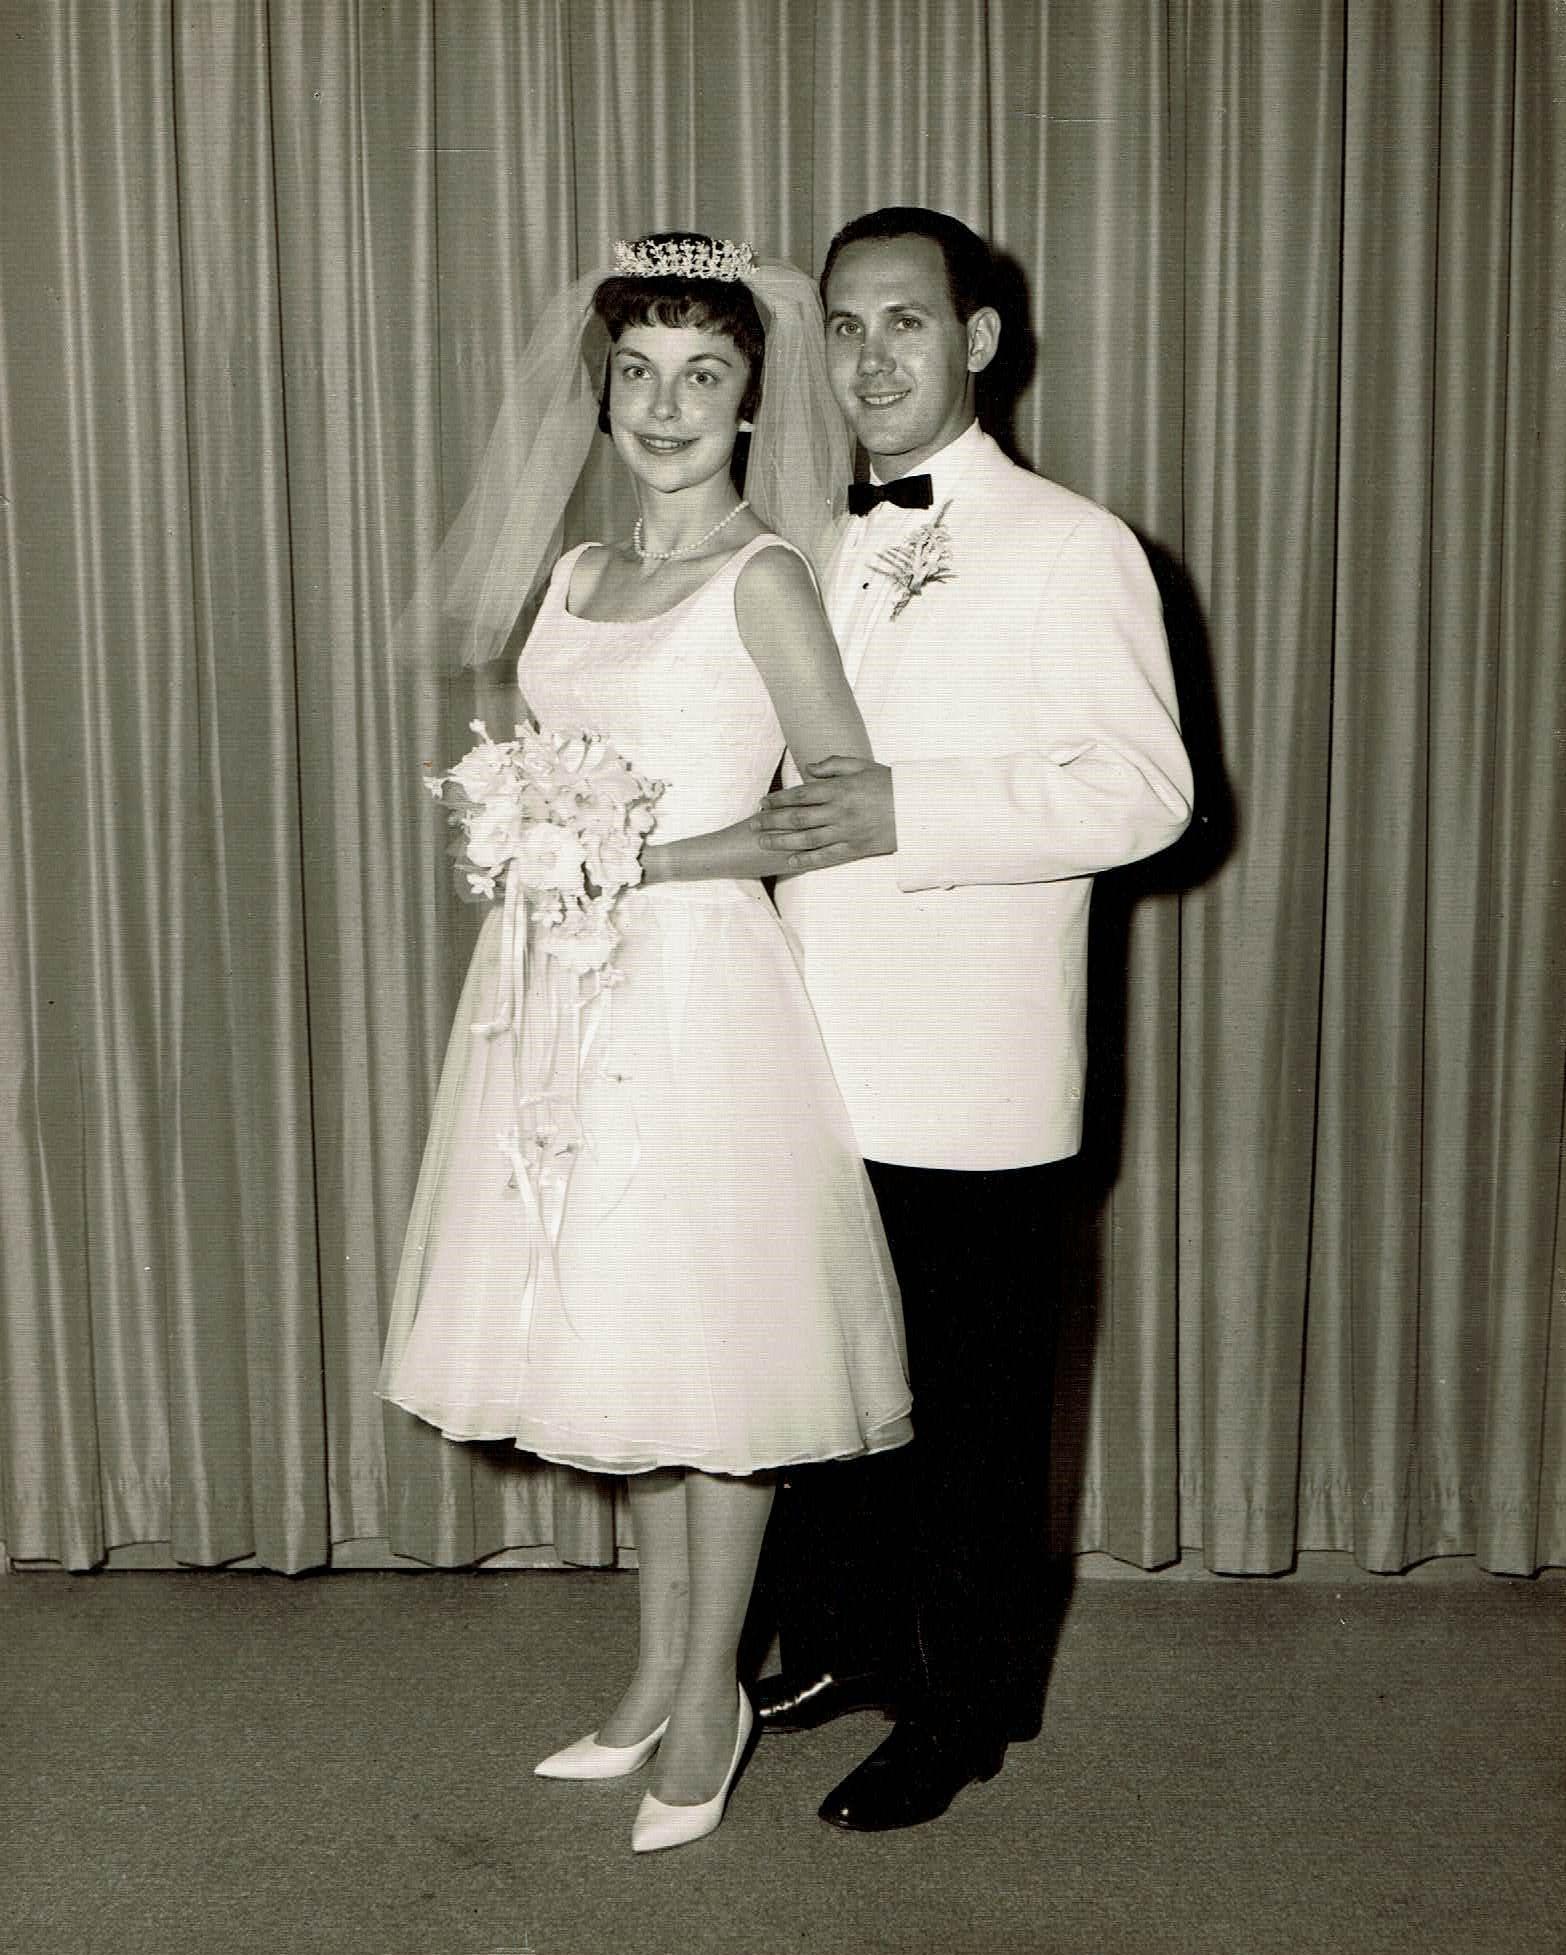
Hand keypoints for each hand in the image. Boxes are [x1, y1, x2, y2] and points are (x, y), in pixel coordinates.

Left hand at [751, 756, 895, 869]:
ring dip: (781, 841)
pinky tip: (790, 861)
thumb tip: (808, 768)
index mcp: (840, 790)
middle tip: (753, 824)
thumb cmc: (889, 784)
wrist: (918, 808)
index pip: (800, 795)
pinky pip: (826, 856)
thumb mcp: (862, 766)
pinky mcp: (855, 849)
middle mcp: (839, 812)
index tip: (763, 803)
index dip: (778, 800)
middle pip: (797, 818)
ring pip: (806, 839)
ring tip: (762, 842)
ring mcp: (846, 832)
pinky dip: (806, 860)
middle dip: (771, 821)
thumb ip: (833, 766)